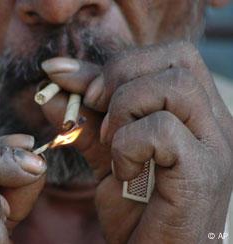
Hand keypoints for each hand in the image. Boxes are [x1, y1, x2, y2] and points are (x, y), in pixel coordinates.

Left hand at [41, 41, 232, 242]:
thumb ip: (85, 113)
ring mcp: (215, 146)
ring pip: (171, 87)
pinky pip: (161, 130)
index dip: (122, 63)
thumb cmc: (135, 206)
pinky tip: (125, 173)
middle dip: (121, 76)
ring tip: (112, 144)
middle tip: (98, 111)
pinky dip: (128, 145)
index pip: (173, 54)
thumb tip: (53, 79)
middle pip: (177, 59)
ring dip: (124, 110)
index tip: (84, 88)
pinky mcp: (205, 173)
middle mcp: (215, 122)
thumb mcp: (106, 151)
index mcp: (197, 112)